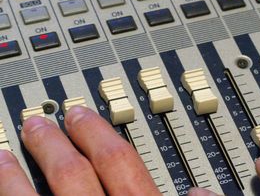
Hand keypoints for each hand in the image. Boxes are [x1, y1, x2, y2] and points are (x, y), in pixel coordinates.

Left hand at [0, 106, 160, 195]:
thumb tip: (196, 191)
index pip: (118, 162)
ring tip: (14, 145)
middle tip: (42, 122)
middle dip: (55, 142)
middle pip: (74, 172)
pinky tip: (4, 175)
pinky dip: (9, 188)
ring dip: (21, 167)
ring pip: (39, 194)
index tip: (82, 116)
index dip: (97, 133)